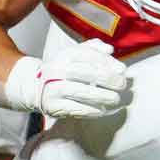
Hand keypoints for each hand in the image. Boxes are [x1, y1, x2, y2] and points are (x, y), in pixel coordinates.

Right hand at [5, 39, 128, 117]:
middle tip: (122, 84)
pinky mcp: (52, 105)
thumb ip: (93, 49)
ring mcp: (53, 88)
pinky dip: (91, 110)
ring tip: (115, 99)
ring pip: (81, 91)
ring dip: (102, 96)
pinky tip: (101, 109)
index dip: (107, 62)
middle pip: (86, 72)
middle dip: (108, 79)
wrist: (37, 87)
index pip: (88, 55)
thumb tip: (109, 50)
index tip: (122, 69)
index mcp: (64, 55)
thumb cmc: (64, 70)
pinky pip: (75, 108)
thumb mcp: (75, 55)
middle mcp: (57, 70)